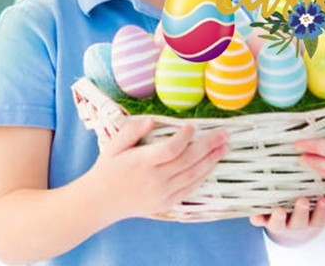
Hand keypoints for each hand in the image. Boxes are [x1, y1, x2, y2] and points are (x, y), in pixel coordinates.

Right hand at [87, 116, 227, 224]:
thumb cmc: (108, 168)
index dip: (184, 137)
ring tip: (224, 147)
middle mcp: (154, 180)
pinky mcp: (166, 204)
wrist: (100, 201)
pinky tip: (212, 166)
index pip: (170, 149)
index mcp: (141, 163)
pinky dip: (203, 178)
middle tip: (224, 134)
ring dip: (211, 161)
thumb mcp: (114, 144)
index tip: (193, 125)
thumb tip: (152, 120)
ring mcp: (161, 194)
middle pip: (187, 162)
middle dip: (208, 146)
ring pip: (192, 176)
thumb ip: (133, 130)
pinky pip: (189, 190)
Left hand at [249, 197, 324, 246]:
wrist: (288, 226)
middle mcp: (296, 222)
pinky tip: (253, 213)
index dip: (322, 211)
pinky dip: (256, 218)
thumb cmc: (311, 210)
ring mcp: (280, 222)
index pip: (320, 218)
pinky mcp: (264, 219)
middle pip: (300, 221)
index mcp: (313, 220)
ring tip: (279, 210)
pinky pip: (259, 220)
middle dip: (301, 212)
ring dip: (278, 218)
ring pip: (279, 223)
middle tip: (302, 200)